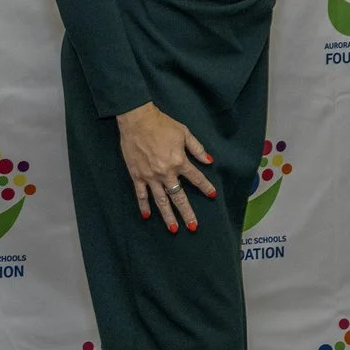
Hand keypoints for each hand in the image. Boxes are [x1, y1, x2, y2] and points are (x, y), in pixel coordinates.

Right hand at [115, 103, 215, 232]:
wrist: (137, 120)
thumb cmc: (162, 124)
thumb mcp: (184, 133)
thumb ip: (197, 149)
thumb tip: (210, 161)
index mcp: (179, 161)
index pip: (196, 178)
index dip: (205, 187)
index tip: (212, 195)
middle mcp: (166, 173)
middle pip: (179, 196)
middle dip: (187, 212)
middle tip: (193, 227)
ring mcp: (150, 176)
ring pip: (161, 200)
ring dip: (167, 215)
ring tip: (173, 229)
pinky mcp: (137, 176)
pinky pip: (141, 194)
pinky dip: (144, 205)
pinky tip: (147, 216)